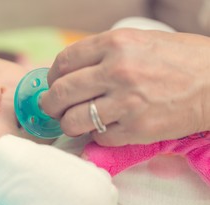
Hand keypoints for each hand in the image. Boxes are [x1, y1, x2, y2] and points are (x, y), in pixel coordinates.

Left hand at [41, 28, 209, 145]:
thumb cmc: (180, 59)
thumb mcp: (139, 41)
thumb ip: (103, 54)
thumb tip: (70, 72)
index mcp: (115, 43)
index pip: (63, 62)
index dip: (52, 77)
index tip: (53, 85)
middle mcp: (116, 71)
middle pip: (60, 93)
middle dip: (50, 105)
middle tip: (53, 108)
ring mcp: (126, 102)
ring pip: (73, 121)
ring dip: (68, 124)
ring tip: (75, 122)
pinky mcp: (137, 129)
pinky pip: (99, 137)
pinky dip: (98, 135)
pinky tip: (108, 127)